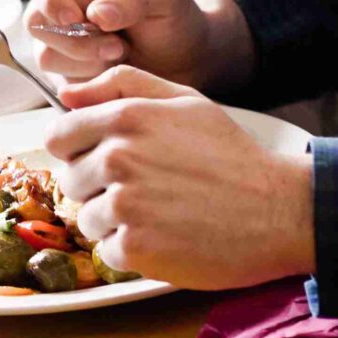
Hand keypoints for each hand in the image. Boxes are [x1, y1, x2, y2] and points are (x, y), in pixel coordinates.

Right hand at [19, 0, 226, 89]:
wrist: (186, 60)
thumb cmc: (174, 17)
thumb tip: (97, 14)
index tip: (73, 18)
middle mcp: (62, 6)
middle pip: (35, 22)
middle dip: (74, 40)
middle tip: (116, 46)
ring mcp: (60, 42)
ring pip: (45, 56)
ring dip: (84, 62)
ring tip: (122, 55)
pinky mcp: (67, 74)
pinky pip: (60, 81)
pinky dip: (89, 82)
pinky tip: (114, 73)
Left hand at [42, 67, 314, 288]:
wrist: (281, 211)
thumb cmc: (232, 156)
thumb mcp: (185, 101)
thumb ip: (122, 85)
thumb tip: (67, 94)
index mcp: (124, 118)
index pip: (57, 137)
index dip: (78, 151)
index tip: (105, 162)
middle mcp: (117, 158)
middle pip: (70, 181)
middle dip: (98, 188)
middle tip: (146, 192)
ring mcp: (124, 205)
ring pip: (87, 219)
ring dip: (116, 223)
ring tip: (161, 215)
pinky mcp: (135, 247)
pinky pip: (108, 251)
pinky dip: (133, 251)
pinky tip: (167, 238)